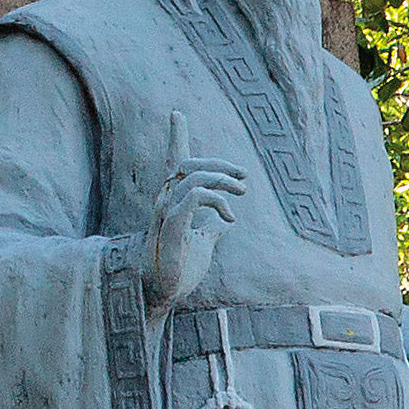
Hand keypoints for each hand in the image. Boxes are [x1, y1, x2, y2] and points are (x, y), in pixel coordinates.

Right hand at [147, 107, 252, 312]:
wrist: (163, 293)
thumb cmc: (180, 268)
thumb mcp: (203, 243)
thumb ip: (212, 228)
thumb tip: (226, 220)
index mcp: (173, 202)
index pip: (175, 164)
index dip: (177, 138)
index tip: (177, 115)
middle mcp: (165, 201)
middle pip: (189, 164)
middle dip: (219, 164)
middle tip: (244, 177)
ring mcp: (166, 212)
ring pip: (193, 176)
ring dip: (223, 180)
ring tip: (241, 193)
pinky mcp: (172, 225)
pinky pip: (195, 197)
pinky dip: (218, 200)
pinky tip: (230, 216)